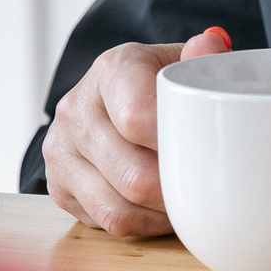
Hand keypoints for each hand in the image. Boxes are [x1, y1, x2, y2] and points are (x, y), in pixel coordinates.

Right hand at [43, 26, 231, 237]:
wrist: (117, 100)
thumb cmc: (162, 84)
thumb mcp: (184, 62)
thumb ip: (203, 55)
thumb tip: (211, 46)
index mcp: (113, 68)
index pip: (137, 117)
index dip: (175, 144)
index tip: (204, 155)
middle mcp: (77, 107)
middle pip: (133, 174)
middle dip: (176, 190)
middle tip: (205, 191)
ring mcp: (61, 148)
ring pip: (119, 206)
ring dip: (160, 214)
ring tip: (186, 202)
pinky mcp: (58, 184)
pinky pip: (107, 221)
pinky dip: (142, 223)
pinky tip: (161, 210)